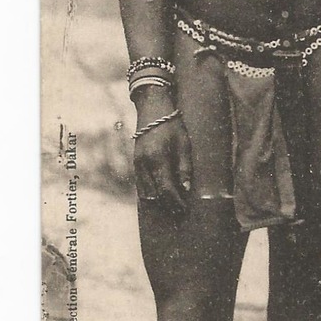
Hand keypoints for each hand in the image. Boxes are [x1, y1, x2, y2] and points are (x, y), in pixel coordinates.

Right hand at [133, 98, 192, 213]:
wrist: (153, 110)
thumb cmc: (172, 126)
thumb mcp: (184, 144)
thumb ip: (185, 168)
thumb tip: (185, 189)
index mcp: (158, 159)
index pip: (166, 189)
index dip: (175, 201)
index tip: (184, 208)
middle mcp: (144, 164)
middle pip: (154, 194)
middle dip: (167, 203)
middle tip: (179, 209)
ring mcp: (137, 164)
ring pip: (145, 192)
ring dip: (157, 199)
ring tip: (171, 203)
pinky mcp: (135, 162)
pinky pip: (140, 184)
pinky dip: (150, 191)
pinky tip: (160, 193)